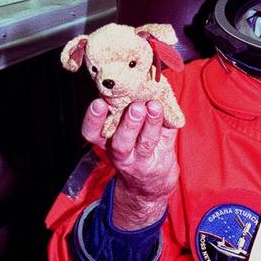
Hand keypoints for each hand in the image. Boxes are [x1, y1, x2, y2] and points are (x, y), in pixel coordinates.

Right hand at [83, 99, 178, 229]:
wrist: (150, 183)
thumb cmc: (134, 146)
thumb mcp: (120, 131)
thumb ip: (122, 108)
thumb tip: (129, 77)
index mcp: (105, 141)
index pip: (92, 133)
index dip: (93, 119)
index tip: (99, 102)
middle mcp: (121, 153)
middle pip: (120, 142)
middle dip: (128, 124)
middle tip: (135, 107)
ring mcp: (142, 159)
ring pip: (145, 143)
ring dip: (150, 123)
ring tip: (154, 107)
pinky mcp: (161, 160)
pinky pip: (165, 141)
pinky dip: (167, 124)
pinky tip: (168, 111)